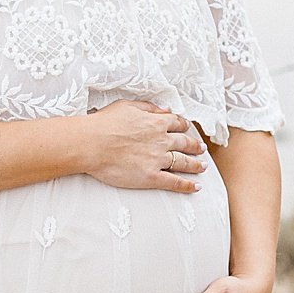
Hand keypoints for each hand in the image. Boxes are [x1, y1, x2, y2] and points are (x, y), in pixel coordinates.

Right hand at [78, 98, 206, 192]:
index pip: (176, 123)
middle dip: (195, 146)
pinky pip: (174, 182)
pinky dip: (187, 185)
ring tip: (203, 167)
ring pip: (183, 162)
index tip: (187, 129)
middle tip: (201, 149)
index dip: (184, 126)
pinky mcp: (151, 176)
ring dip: (195, 165)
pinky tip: (196, 186)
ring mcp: (158, 159)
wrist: (91, 143)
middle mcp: (161, 140)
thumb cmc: (104, 124)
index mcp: (156, 122)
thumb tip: (165, 109)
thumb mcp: (127, 106)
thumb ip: (148, 107)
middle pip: (184, 143)